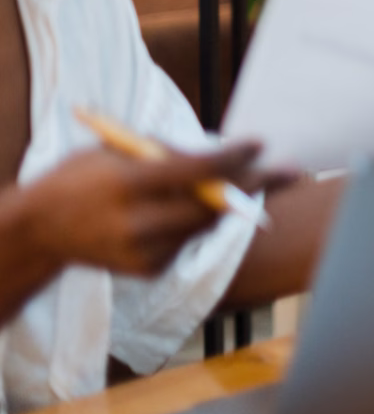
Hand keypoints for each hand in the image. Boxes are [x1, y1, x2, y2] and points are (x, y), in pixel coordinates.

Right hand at [24, 142, 261, 277]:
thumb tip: (221, 154)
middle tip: (292, 170)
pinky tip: (205, 206)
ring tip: (264, 179)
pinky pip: (191, 240)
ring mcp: (143, 253)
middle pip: (212, 205)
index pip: (192, 171)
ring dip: (236, 201)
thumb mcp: (116, 150)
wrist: (43, 230)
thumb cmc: (84, 178)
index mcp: (126, 185)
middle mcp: (136, 223)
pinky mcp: (150, 270)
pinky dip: (204, 220)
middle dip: (257, 186)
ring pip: (208, 224)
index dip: (232, 158)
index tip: (260, 143)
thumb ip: (166, 153)